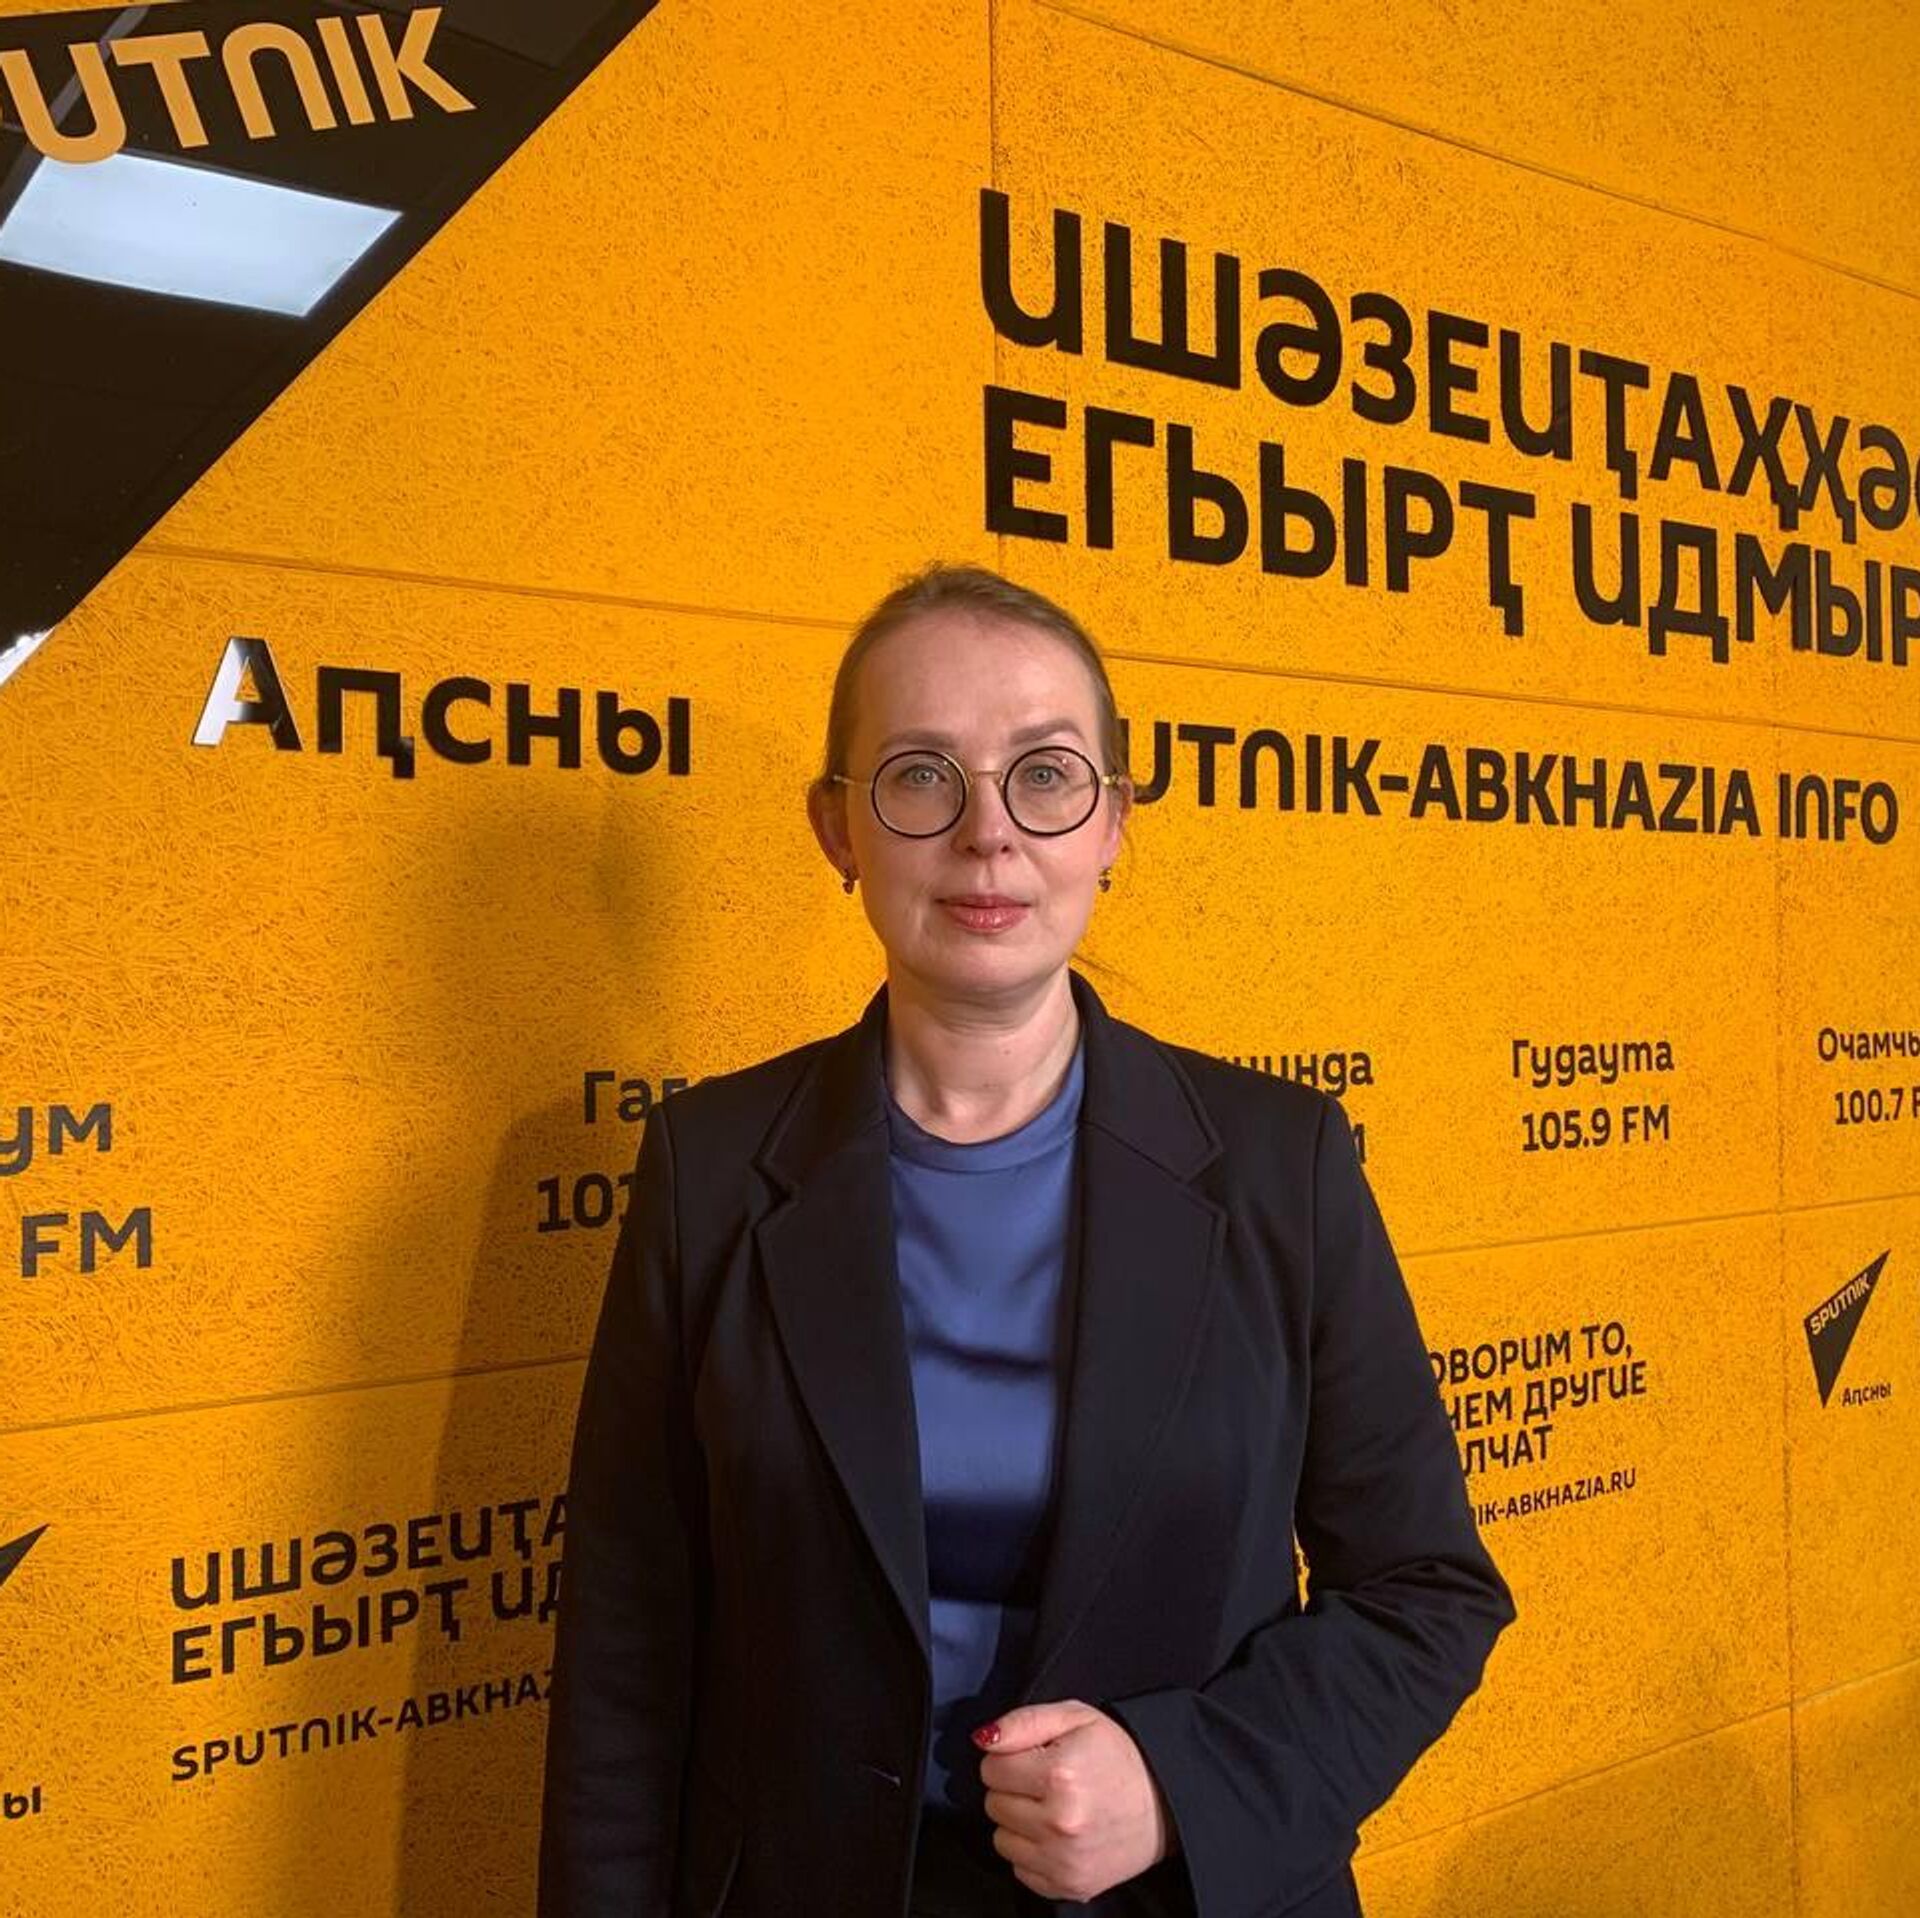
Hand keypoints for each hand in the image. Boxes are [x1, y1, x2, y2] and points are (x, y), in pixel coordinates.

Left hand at [971, 1699, 1178, 1901]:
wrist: (1164, 1804)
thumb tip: (983, 1739)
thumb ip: (1023, 1722)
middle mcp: (1059, 1822)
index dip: (1009, 1757)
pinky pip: (1019, 1869)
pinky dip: (1032, 1851)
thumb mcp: (1076, 1718)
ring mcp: (1063, 1860)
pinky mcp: (1068, 1886)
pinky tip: (1058, 1834)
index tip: (1034, 1757)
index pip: (991, 1767)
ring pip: (1001, 1838)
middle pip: (993, 1803)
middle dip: (1014, 1788)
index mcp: (1060, 1775)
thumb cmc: (1119, 1757)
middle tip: (1046, 1782)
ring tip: (1053, 1807)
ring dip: (1019, 1822)